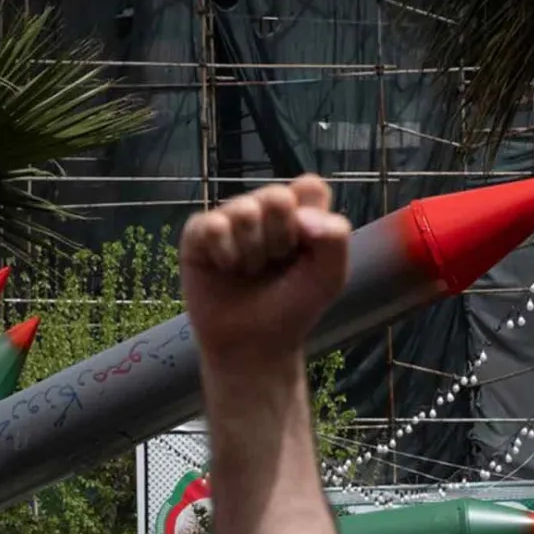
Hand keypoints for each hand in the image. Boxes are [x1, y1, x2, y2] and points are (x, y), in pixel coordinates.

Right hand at [181, 175, 350, 361]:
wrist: (254, 346)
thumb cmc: (292, 308)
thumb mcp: (329, 277)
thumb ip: (335, 237)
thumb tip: (302, 215)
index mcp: (298, 212)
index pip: (310, 186)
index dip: (310, 218)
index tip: (306, 249)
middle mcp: (263, 209)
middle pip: (277, 197)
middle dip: (281, 239)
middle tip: (275, 264)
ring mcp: (230, 218)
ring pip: (244, 209)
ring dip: (252, 250)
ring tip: (250, 271)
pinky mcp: (198, 233)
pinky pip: (212, 224)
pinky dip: (225, 252)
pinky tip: (226, 269)